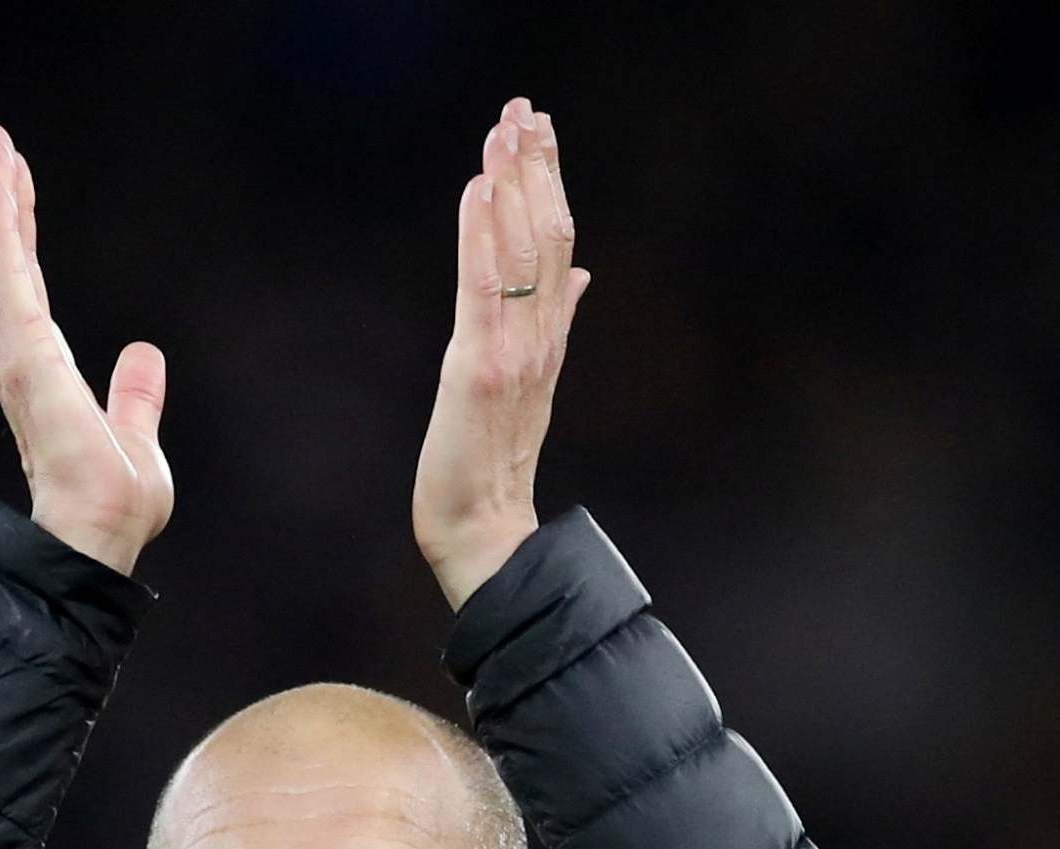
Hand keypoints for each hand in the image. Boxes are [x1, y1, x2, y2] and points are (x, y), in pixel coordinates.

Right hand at [0, 121, 171, 574]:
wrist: (101, 531)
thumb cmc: (114, 503)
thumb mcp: (135, 435)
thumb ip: (135, 396)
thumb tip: (145, 354)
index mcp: (43, 374)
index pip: (27, 292)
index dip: (21, 238)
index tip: (19, 190)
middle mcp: (19, 358)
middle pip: (2, 264)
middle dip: (0, 204)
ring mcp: (16, 353)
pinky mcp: (24, 351)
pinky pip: (9, 271)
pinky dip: (3, 219)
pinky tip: (0, 179)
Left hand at [412, 97, 591, 608]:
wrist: (483, 529)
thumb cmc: (493, 463)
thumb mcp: (530, 385)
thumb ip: (558, 324)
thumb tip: (581, 276)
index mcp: (549, 338)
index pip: (558, 244)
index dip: (550, 182)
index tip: (540, 129)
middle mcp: (540, 338)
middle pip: (548, 234)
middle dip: (536, 166)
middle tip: (524, 108)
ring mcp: (514, 351)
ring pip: (523, 251)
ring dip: (512, 183)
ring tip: (505, 127)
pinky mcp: (479, 368)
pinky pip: (483, 289)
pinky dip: (481, 234)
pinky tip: (478, 188)